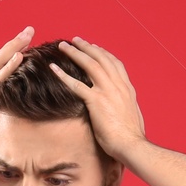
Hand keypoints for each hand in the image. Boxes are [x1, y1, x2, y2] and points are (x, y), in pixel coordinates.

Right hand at [0, 25, 34, 161]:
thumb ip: (5, 111)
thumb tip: (22, 115)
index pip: (1, 64)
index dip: (14, 50)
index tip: (28, 40)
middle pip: (1, 56)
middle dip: (16, 42)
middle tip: (31, 29)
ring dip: (14, 47)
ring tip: (28, 35)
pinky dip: (9, 66)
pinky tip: (20, 56)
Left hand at [49, 37, 146, 162]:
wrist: (132, 145)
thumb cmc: (131, 137)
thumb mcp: (132, 115)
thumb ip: (125, 106)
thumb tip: (122, 107)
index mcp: (127, 89)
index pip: (115, 64)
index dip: (103, 54)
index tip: (94, 48)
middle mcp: (118, 85)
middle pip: (101, 58)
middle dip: (87, 47)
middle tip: (75, 40)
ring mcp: (107, 91)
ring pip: (89, 65)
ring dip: (75, 53)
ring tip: (63, 46)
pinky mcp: (96, 101)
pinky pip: (76, 84)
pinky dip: (63, 75)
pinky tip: (53, 68)